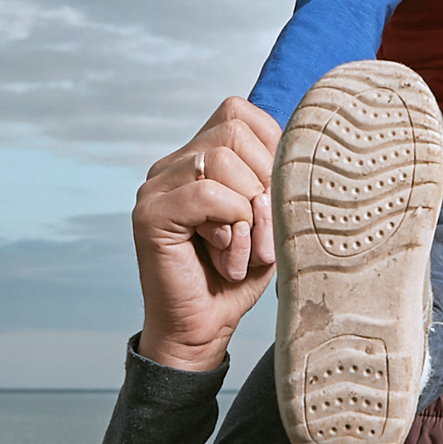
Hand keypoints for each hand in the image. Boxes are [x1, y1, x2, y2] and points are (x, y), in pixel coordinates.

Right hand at [132, 98, 280, 372]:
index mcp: (197, 157)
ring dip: (248, 210)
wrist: (201, 330)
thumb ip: (275, 180)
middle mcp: (172, 165)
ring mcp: (156, 187)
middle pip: (232, 132)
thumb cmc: (237, 277)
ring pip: (220, 160)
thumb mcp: (269, 220)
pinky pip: (205, 193)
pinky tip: (226, 253)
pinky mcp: (149, 214)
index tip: (273, 197)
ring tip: (241, 250)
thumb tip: (293, 152)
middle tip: (258, 231)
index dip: (270, 148)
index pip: (238, 113)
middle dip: (263, 180)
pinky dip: (232, 222)